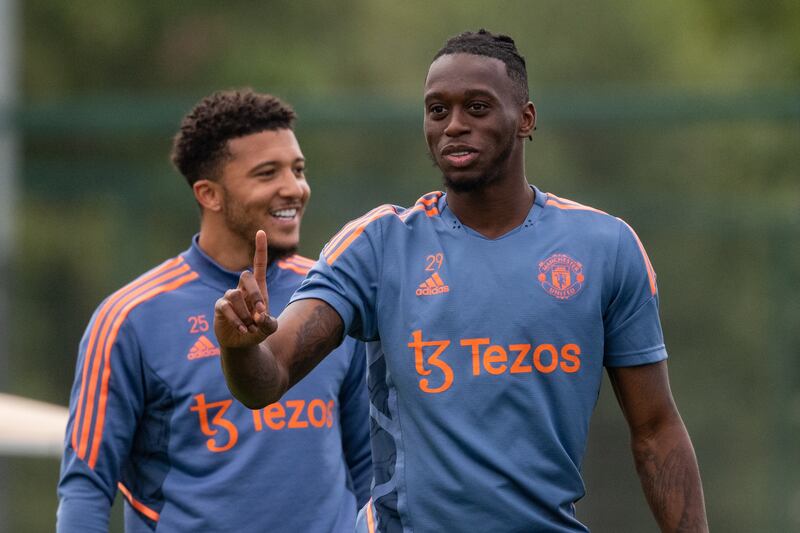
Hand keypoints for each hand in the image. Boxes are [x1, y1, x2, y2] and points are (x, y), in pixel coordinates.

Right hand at [214, 230, 277, 348]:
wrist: (243, 344)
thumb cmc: (258, 330)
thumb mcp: (270, 328)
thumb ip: (269, 323)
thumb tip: (259, 316)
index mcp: (259, 288)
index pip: (259, 264)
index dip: (260, 249)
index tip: (260, 231)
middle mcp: (243, 289)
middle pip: (246, 275)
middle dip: (255, 294)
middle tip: (261, 313)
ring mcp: (230, 296)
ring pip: (235, 294)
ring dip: (245, 313)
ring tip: (249, 327)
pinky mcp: (220, 307)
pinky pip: (225, 307)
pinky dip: (235, 319)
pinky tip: (242, 330)